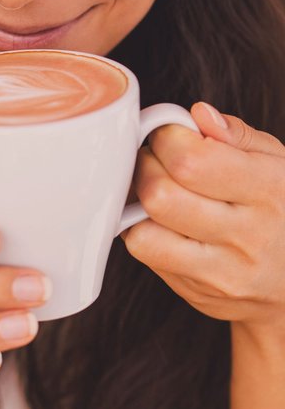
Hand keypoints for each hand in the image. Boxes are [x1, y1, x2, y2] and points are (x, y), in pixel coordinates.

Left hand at [121, 102, 284, 336]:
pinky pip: (146, 254)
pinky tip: (163, 221)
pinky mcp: (197, 293)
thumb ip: (237, 135)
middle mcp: (247, 235)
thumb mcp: (279, 164)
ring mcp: (222, 272)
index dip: (168, 138)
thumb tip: (198, 114)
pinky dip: (142, 230)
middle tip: (159, 160)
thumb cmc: (283, 211)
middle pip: (160, 195)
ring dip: (138, 203)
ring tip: (159, 191)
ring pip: (145, 231)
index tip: (172, 134)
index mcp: (270, 191)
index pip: (192, 160)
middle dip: (146, 166)